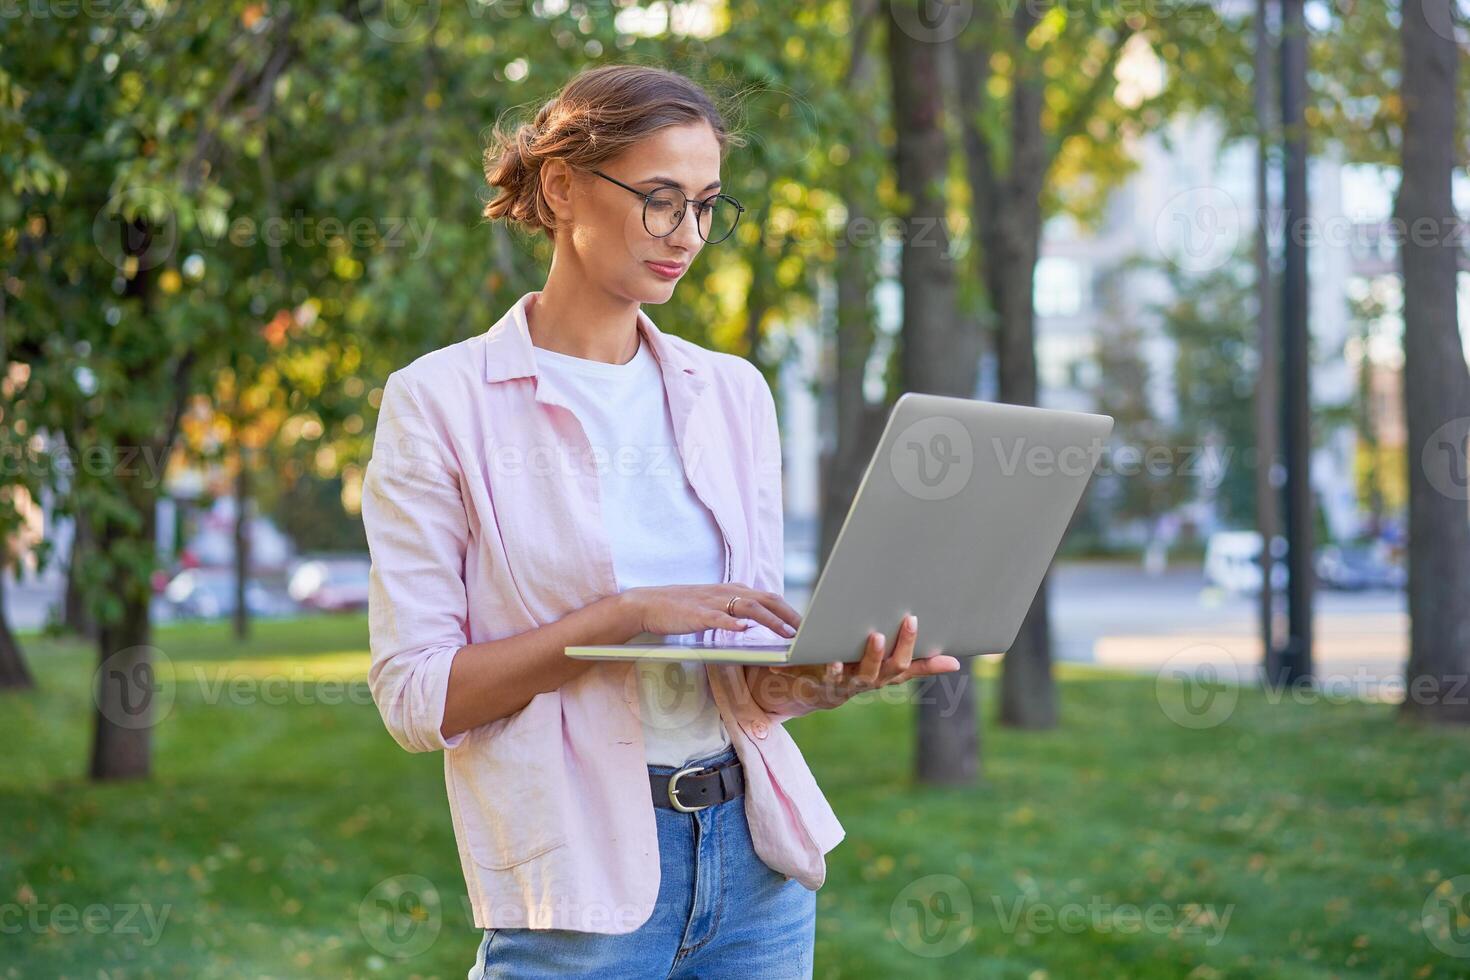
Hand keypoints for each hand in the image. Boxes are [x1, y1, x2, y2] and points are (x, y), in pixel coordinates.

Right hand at [623, 583, 800, 638]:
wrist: (650, 603)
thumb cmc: (685, 609)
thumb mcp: (716, 606)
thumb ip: (737, 610)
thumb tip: (759, 622)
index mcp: (734, 591)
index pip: (770, 598)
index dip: (791, 611)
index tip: (808, 626)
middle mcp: (728, 592)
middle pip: (767, 600)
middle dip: (790, 615)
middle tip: (809, 632)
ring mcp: (713, 602)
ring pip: (749, 607)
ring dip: (771, 621)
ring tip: (787, 634)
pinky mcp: (697, 613)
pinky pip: (718, 617)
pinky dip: (732, 623)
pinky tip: (743, 629)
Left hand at [749, 613, 961, 714]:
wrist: (806, 690)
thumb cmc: (846, 667)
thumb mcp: (875, 661)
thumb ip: (899, 650)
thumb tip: (939, 648)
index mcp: (886, 673)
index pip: (916, 668)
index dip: (933, 664)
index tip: (951, 656)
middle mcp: (873, 680)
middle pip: (895, 667)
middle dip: (905, 644)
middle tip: (910, 620)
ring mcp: (850, 683)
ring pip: (867, 674)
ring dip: (874, 656)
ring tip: (877, 636)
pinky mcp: (826, 683)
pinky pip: (831, 677)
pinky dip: (834, 669)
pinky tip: (834, 659)